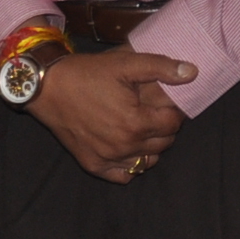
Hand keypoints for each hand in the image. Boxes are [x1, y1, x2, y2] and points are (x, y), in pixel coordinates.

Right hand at [30, 50, 192, 181]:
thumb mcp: (125, 63)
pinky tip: (129, 147)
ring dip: (152, 145)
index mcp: (136, 123)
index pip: (174, 124)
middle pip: (164, 144)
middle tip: (156, 111)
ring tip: (144, 127)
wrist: (48, 88)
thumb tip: (192, 73)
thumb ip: (161, 68)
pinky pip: (124, 175)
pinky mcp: (93, 165)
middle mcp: (124, 147)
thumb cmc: (87, 74)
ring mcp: (108, 159)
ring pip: (148, 161)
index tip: (169, 102)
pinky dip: (132, 164)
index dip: (175, 111)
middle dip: (165, 127)